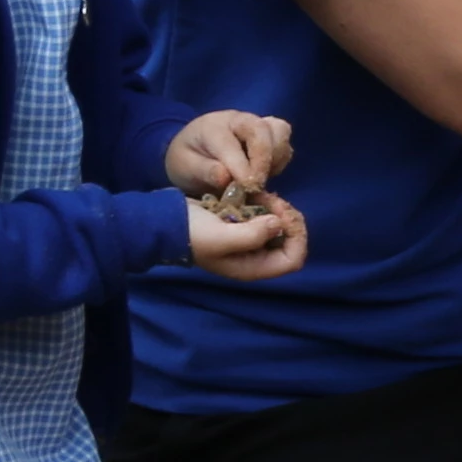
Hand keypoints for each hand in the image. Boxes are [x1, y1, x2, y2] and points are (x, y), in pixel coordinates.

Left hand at [165, 110, 293, 197]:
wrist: (193, 150)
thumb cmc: (188, 159)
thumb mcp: (184, 168)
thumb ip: (203, 171)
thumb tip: (226, 178)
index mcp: (212, 126)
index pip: (230, 143)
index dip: (241, 166)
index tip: (247, 187)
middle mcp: (238, 120)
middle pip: (262, 129)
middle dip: (263, 159)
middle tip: (257, 185)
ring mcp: (257, 124)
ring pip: (280, 132)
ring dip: (275, 158)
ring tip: (260, 179)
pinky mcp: (271, 134)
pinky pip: (285, 143)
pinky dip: (280, 160)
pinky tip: (265, 174)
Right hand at [185, 193, 308, 279]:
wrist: (165, 221)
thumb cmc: (192, 233)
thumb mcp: (221, 237)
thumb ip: (253, 235)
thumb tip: (279, 224)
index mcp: (252, 267)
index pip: (293, 259)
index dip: (296, 237)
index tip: (282, 215)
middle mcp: (254, 257)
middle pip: (290, 242)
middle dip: (288, 220)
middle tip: (274, 200)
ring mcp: (248, 241)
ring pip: (280, 227)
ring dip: (277, 209)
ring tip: (264, 195)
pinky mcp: (241, 226)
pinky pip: (265, 217)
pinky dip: (266, 205)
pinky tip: (256, 194)